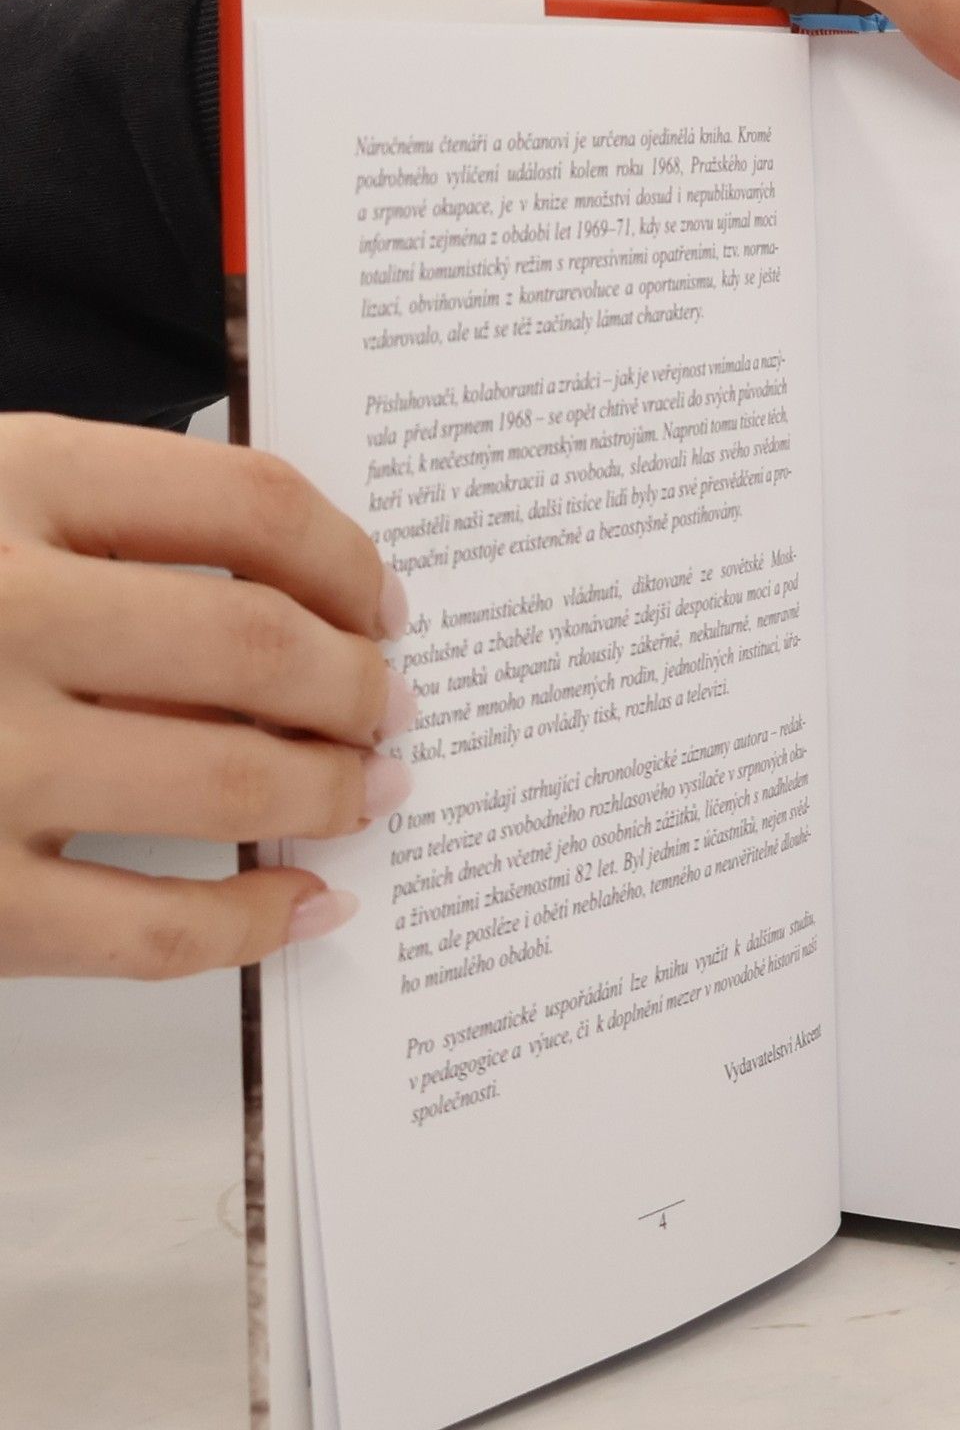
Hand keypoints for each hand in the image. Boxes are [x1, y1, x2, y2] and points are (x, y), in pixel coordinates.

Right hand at [0, 416, 412, 977]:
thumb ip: (96, 529)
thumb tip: (299, 602)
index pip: (246, 501)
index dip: (348, 558)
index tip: (384, 604)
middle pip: (258, 640)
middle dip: (358, 685)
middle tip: (394, 709)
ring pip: (229, 779)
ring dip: (333, 792)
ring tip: (372, 794)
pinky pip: (148, 928)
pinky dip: (252, 924)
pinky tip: (307, 907)